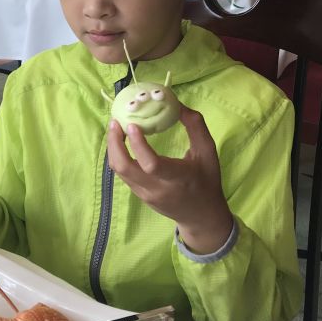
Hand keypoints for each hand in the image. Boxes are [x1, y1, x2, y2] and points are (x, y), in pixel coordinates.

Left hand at [107, 105, 232, 253]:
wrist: (202, 216)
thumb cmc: (207, 180)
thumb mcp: (208, 151)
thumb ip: (195, 126)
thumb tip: (177, 104)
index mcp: (178, 179)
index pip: (152, 165)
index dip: (138, 144)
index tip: (132, 124)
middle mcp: (158, 189)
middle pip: (125, 167)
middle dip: (114, 143)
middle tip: (115, 121)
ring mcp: (145, 195)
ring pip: (120, 171)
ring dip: (113, 148)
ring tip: (115, 128)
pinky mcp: (139, 196)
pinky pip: (123, 175)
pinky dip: (118, 156)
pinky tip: (120, 142)